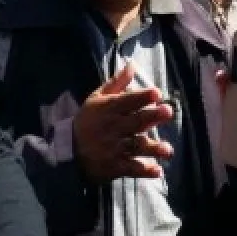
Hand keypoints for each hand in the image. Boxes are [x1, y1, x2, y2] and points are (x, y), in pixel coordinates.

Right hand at [73, 62, 174, 183]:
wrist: (68, 150)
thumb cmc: (87, 121)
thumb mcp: (97, 99)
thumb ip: (117, 83)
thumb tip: (133, 65)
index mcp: (109, 109)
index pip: (127, 101)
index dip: (142, 96)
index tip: (157, 93)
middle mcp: (112, 127)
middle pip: (135, 121)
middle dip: (152, 116)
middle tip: (168, 112)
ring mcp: (113, 148)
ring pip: (135, 146)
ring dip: (153, 148)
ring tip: (167, 149)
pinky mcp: (114, 166)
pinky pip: (131, 168)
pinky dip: (144, 171)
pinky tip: (158, 171)